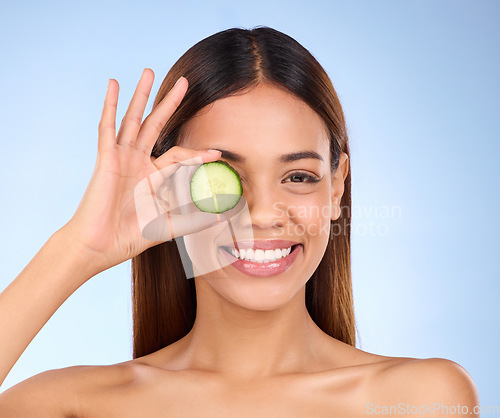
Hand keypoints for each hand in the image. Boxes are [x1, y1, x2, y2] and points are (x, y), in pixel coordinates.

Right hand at [61, 69, 224, 271]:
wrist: (100, 246)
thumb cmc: (129, 236)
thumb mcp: (168, 226)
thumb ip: (192, 221)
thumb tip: (220, 218)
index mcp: (152, 176)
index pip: (179, 156)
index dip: (198, 153)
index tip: (217, 152)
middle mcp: (138, 162)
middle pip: (156, 125)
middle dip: (170, 103)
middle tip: (185, 82)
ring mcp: (121, 158)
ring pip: (134, 120)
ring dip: (141, 95)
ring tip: (149, 71)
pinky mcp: (106, 159)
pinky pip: (108, 129)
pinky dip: (110, 107)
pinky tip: (114, 85)